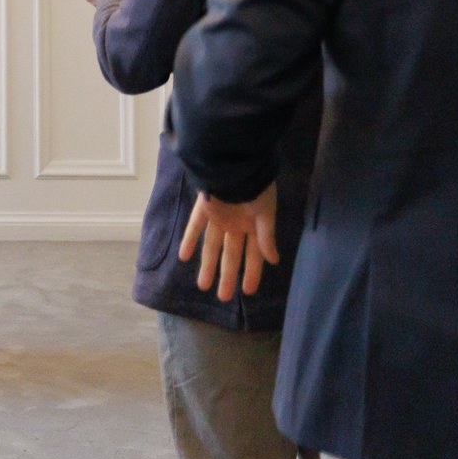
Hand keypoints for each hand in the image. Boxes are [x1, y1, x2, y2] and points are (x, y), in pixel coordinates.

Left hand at [178, 183, 279, 301]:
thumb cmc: (256, 186)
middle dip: (227, 276)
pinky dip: (189, 239)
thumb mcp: (266, 212)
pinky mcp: (205, 206)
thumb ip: (267, 236)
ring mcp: (220, 216)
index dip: (251, 273)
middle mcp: (237, 224)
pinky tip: (183, 256)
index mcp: (256, 226)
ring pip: (212, 245)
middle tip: (222, 297)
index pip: (254, 255)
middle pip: (231, 255)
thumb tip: (274, 260)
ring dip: (207, 265)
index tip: (248, 292)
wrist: (236, 161)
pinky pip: (195, 225)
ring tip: (203, 285)